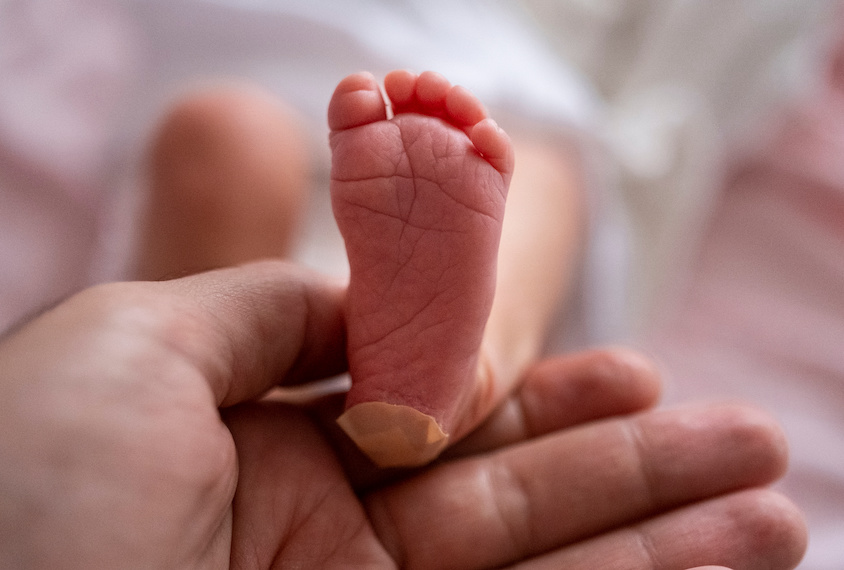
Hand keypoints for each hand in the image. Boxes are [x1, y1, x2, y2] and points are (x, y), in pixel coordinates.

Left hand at [0, 261, 805, 567]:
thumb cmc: (27, 490)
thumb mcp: (131, 349)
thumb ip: (263, 311)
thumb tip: (365, 300)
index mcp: (266, 462)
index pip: (437, 422)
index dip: (539, 399)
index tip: (634, 374)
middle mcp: (324, 552)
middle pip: (515, 502)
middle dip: (638, 473)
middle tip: (751, 445)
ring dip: (666, 547)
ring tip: (777, 510)